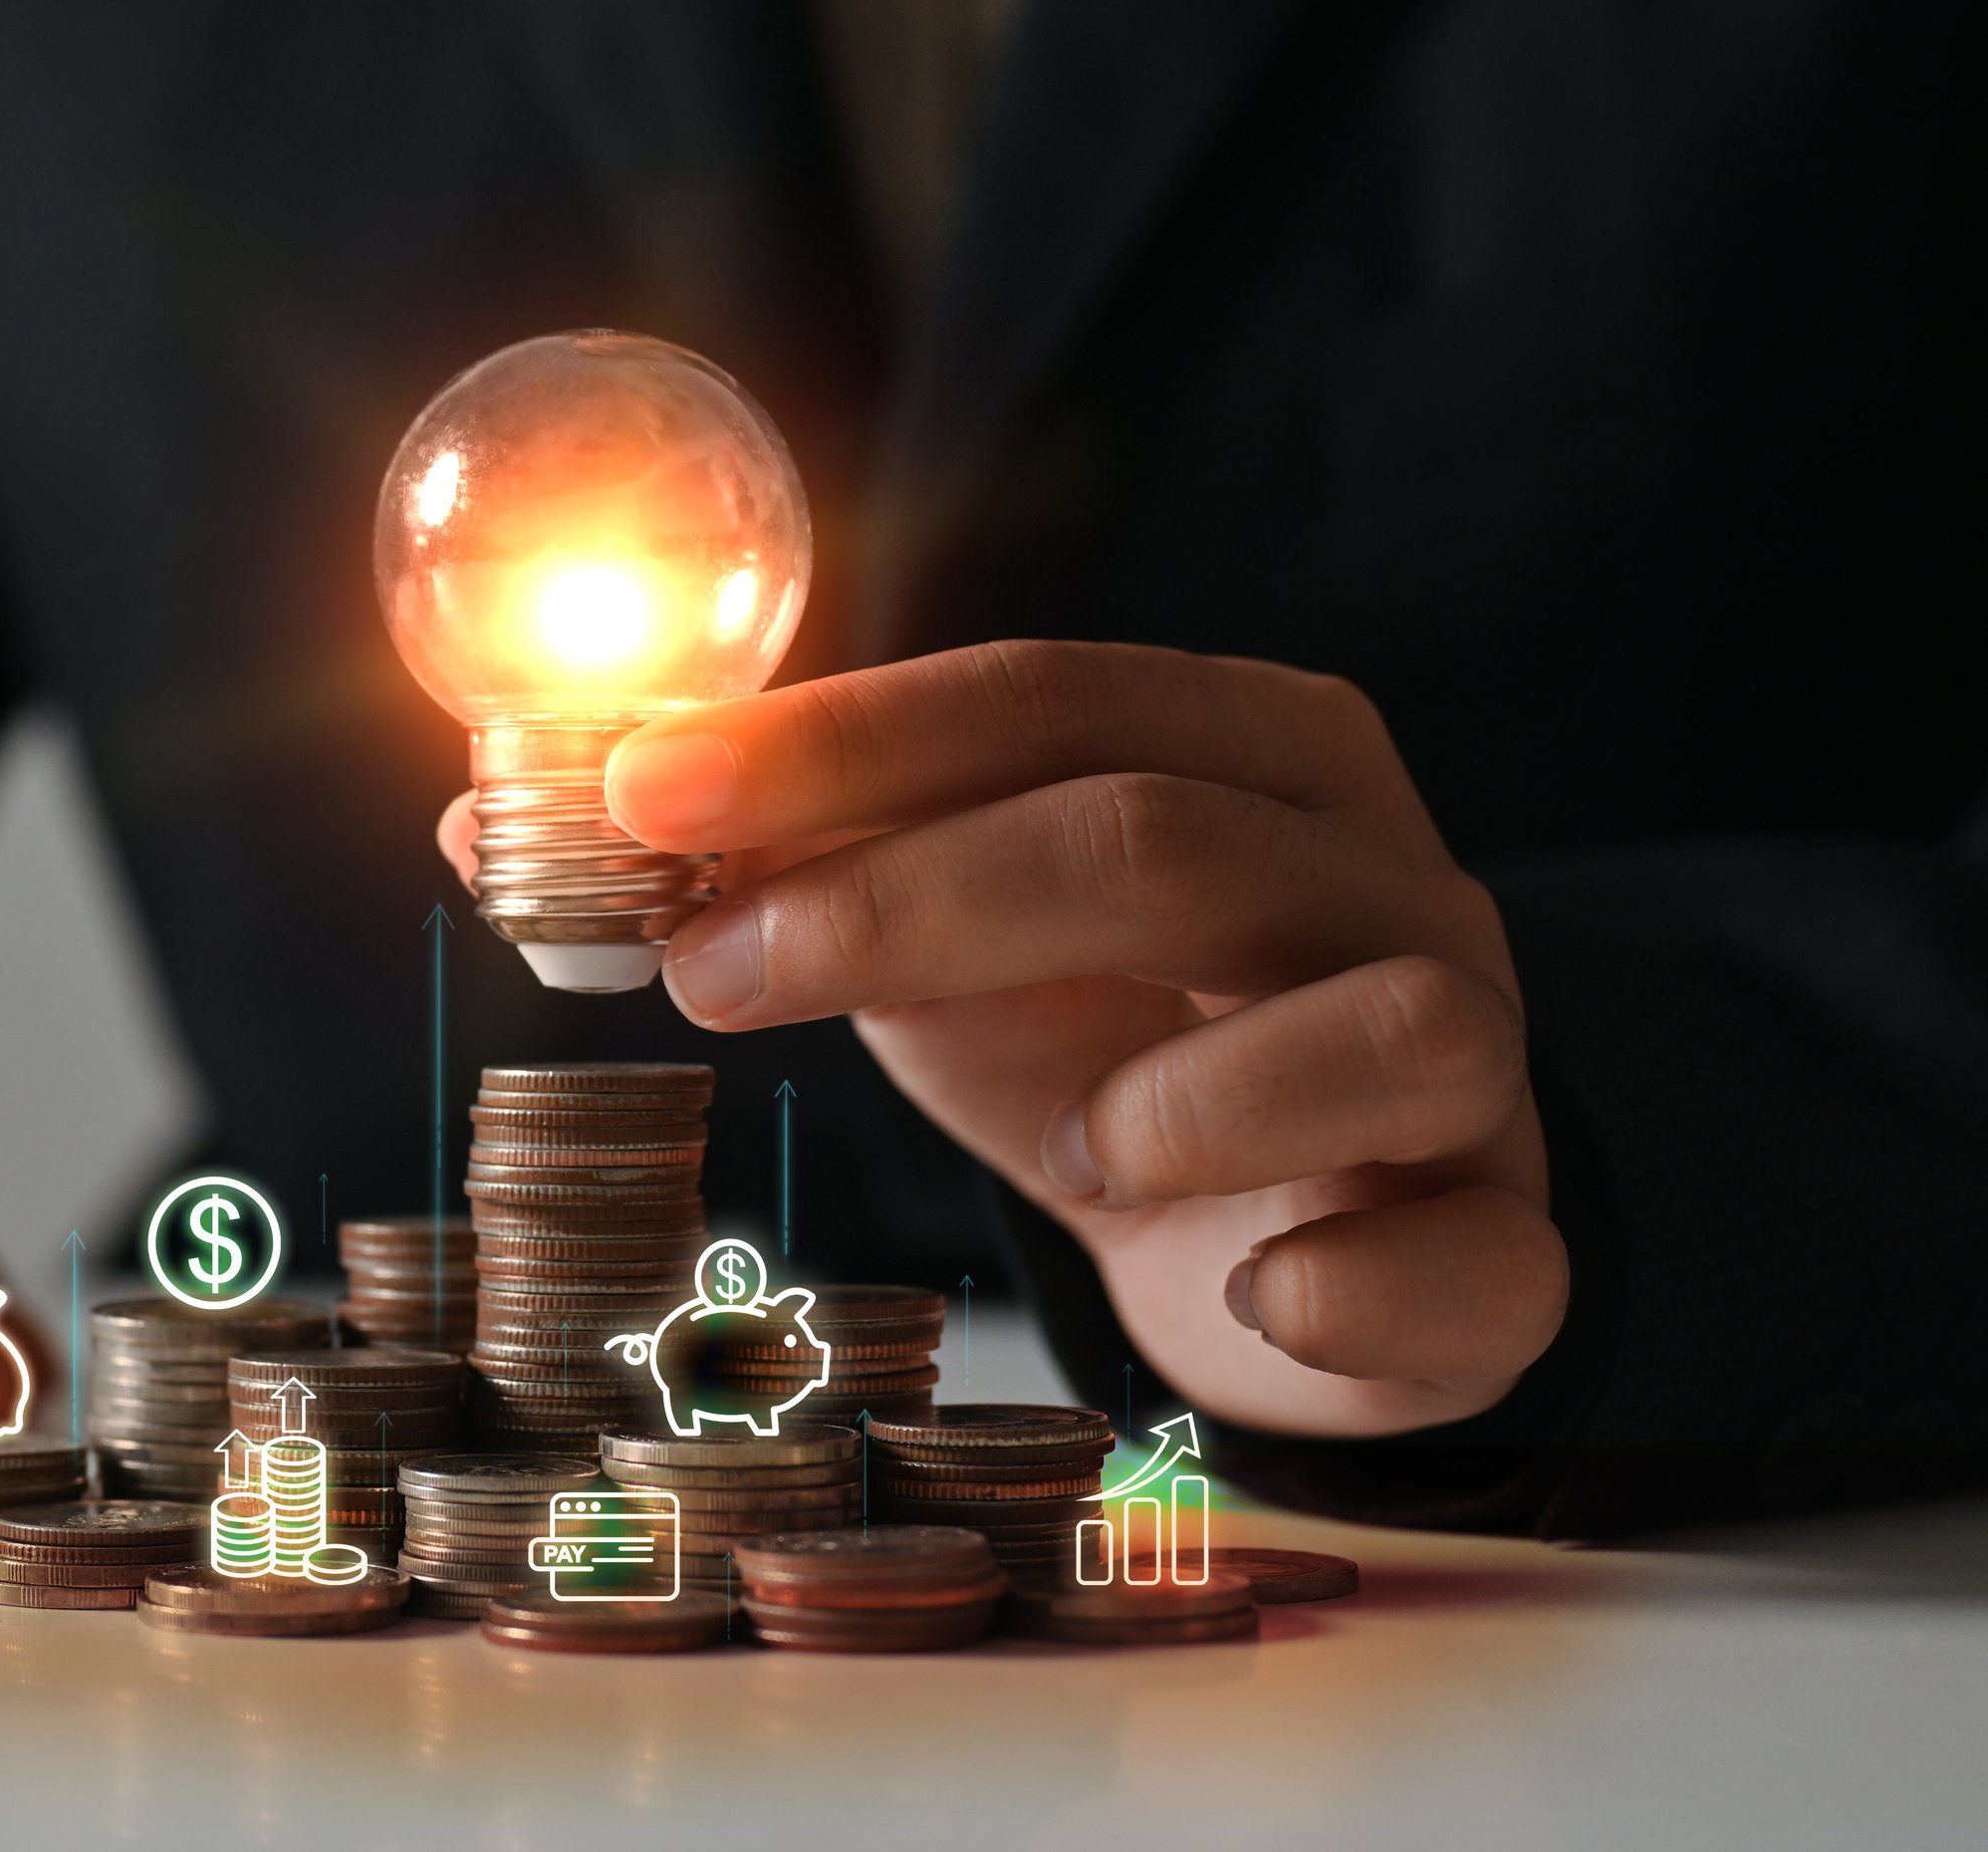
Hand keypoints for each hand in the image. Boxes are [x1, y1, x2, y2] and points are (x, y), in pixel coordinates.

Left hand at [440, 641, 1567, 1438]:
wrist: (1307, 1234)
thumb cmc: (1111, 1045)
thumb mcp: (937, 942)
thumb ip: (770, 870)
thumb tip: (481, 827)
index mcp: (1249, 755)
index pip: (1049, 699)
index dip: (838, 741)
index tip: (634, 786)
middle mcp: (1383, 877)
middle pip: (1160, 835)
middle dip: (907, 895)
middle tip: (707, 969)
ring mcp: (1475, 1060)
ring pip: (1390, 1019)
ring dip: (1191, 1088)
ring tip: (1076, 1148)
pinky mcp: (1509, 1243)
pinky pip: (1487, 1255)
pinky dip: (1366, 1281)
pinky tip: (1260, 1293)